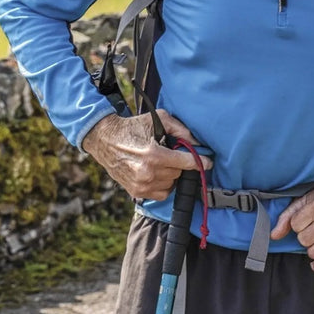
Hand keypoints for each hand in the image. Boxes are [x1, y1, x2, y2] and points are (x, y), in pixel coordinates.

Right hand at [80, 110, 210, 200]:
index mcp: (155, 155)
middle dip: (177, 164)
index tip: (208, 162)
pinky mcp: (137, 192)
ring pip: (171, 184)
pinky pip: (161, 193)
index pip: (187, 162)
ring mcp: (142, 184)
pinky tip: (154, 173)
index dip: (200, 161)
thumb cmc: (132, 128)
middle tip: (168, 154)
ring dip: (169, 175)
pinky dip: (162, 185)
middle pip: (179, 173)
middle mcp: (149, 172)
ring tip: (158, 163)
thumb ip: (180, 129)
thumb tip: (197, 143)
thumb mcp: (157, 120)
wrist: (104, 140)